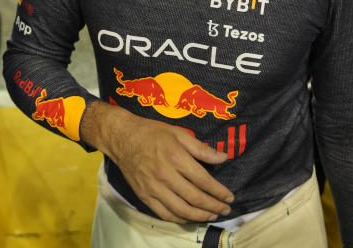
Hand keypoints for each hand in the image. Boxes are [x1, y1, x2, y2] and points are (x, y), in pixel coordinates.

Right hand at [84, 102, 233, 222]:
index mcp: (176, 158)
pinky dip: (179, 219)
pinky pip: (164, 213)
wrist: (122, 138)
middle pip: (195, 198)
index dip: (218, 192)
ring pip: (181, 210)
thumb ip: (202, 149)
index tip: (229, 197)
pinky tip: (190, 218)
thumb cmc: (153, 133)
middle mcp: (165, 175)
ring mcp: (153, 188)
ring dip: (199, 216)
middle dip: (213, 206)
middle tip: (226, 210)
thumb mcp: (179, 133)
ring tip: (212, 216)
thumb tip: (223, 157)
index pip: (203, 181)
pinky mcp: (144, 196)